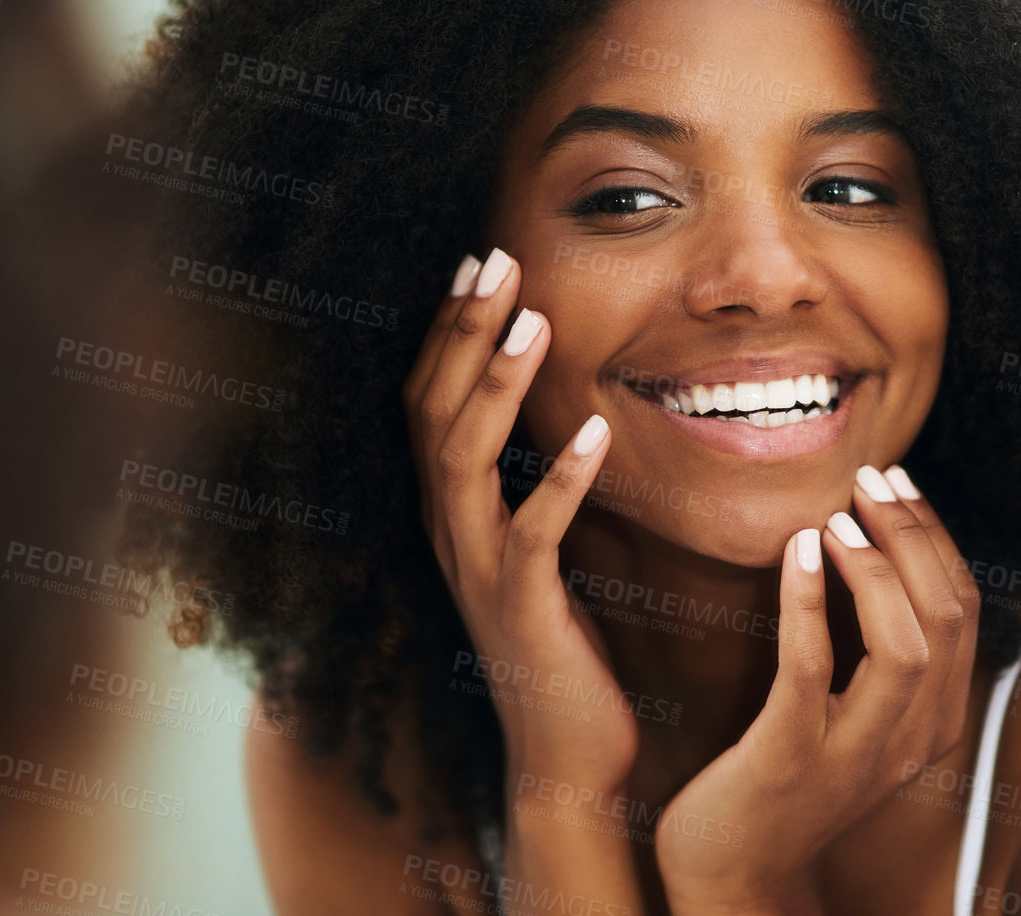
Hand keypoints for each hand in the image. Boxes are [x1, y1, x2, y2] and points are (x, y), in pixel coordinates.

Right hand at [402, 247, 638, 792]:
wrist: (565, 759)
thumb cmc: (563, 647)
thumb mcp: (539, 553)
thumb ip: (533, 486)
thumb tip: (562, 414)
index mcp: (451, 514)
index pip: (427, 403)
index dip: (444, 333)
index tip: (477, 264)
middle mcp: (450, 534)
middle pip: (433, 413)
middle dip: (462, 332)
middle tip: (496, 260)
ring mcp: (479, 573)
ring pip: (466, 461)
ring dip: (496, 386)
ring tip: (534, 321)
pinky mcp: (522, 611)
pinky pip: (533, 534)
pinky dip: (560, 479)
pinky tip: (593, 429)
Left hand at [654, 464, 980, 913]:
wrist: (736, 867)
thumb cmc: (788, 772)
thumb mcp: (857, 716)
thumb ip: (880, 653)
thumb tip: (880, 546)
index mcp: (933, 722)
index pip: (962, 612)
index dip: (935, 538)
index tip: (896, 483)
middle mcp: (910, 741)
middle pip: (945, 619)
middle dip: (912, 535)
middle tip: (869, 478)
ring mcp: (855, 754)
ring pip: (902, 646)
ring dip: (873, 568)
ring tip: (837, 517)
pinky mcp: (790, 758)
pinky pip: (810, 670)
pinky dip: (808, 602)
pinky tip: (797, 550)